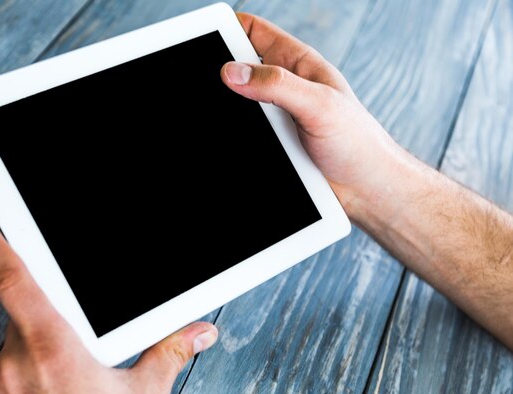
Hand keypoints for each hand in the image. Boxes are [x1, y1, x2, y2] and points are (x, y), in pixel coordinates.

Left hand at [0, 206, 217, 393]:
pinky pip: (3, 371)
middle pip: (23, 313)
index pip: (14, 282)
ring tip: (68, 376)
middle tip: (73, 343)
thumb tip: (201, 331)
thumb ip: (168, 352)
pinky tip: (52, 393)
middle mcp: (16, 365)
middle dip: (49, 318)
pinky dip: (24, 372)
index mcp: (54, 350)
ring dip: (37, 348)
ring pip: (13, 344)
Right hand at [221, 13, 407, 220]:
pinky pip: (243, 136)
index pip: (252, 32)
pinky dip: (233, 139)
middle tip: (205, 88)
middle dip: (218, 77)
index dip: (227, 29)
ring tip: (223, 121)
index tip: (203, 40)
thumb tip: (232, 73)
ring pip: (235, 107)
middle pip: (236, 70)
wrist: (366, 189)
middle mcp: (283, 86)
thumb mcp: (319, 105)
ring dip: (226, 114)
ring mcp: (274, 117)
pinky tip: (233, 143)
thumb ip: (277, 85)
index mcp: (297, 63)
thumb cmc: (358, 143)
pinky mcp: (271, 144)